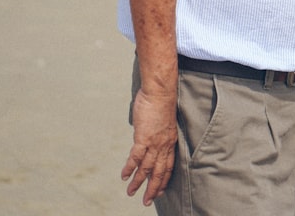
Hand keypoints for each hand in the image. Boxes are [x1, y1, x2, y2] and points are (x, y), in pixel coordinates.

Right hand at [121, 88, 177, 205]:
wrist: (160, 92)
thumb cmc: (161, 103)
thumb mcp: (163, 122)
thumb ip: (157, 134)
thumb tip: (146, 138)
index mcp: (170, 141)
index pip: (169, 166)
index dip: (164, 179)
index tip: (160, 191)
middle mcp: (164, 145)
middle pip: (159, 172)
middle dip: (153, 188)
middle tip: (147, 201)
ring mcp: (154, 142)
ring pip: (147, 168)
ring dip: (138, 182)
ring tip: (131, 193)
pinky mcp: (143, 138)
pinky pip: (136, 158)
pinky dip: (129, 168)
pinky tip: (124, 176)